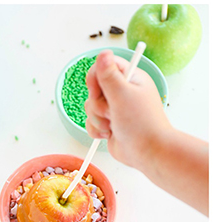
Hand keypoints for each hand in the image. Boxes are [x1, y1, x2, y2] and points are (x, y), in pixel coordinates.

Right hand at [85, 49, 170, 171]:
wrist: (147, 152)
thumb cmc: (140, 123)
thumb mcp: (123, 95)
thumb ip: (109, 75)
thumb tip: (103, 53)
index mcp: (130, 78)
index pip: (104, 66)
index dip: (95, 78)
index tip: (97, 90)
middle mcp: (122, 91)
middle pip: (94, 89)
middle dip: (97, 104)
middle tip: (112, 111)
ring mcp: (115, 108)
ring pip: (90, 108)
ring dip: (97, 119)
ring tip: (113, 125)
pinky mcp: (108, 124)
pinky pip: (91, 123)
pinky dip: (96, 130)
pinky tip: (109, 134)